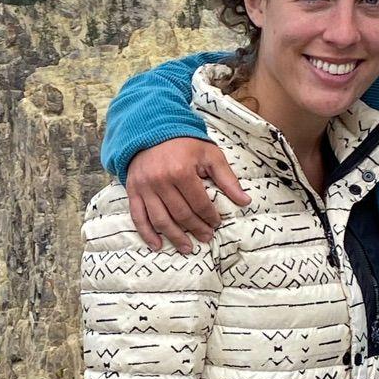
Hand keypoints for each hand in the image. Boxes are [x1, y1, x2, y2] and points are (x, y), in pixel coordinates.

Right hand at [124, 137, 248, 252]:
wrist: (151, 130)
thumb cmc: (184, 144)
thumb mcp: (210, 155)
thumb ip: (227, 179)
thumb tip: (245, 201)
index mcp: (182, 171)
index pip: (200, 203)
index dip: (210, 217)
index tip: (216, 224)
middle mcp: (161, 181)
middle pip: (182, 214)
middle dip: (196, 229)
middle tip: (206, 238)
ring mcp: (145, 188)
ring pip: (161, 220)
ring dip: (174, 237)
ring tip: (187, 248)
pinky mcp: (133, 191)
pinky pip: (138, 217)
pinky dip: (147, 233)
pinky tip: (157, 245)